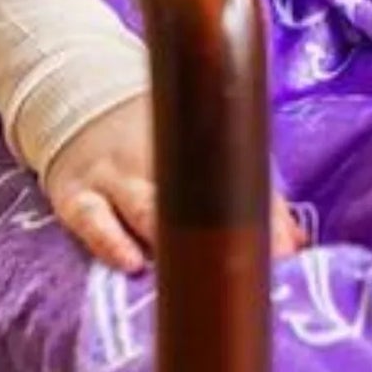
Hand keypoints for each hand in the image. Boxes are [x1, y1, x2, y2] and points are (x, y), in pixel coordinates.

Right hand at [43, 94, 303, 272]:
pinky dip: (111, 242)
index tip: (289, 254)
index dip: (266, 216)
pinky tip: (131, 264)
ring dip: (167, 237)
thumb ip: (255, 199)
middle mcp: (159, 155)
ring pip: (144, 206)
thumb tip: (295, 248)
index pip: (243, 176)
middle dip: (216, 232)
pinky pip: (92, 220)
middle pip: (194, 193)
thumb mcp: (211, 155)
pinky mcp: (76, 197)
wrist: (84, 102)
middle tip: (240, 268)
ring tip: (188, 269)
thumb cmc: (165, 141)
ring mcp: (115, 176)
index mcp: (200, 141)